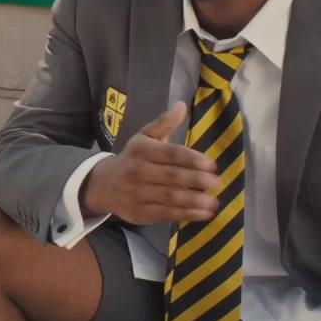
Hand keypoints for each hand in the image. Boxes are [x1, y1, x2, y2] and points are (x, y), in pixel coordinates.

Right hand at [79, 103, 221, 224]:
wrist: (103, 185)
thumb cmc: (132, 159)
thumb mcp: (144, 137)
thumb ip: (164, 123)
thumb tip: (181, 105)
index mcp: (142, 150)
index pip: (172, 154)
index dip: (193, 159)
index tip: (212, 165)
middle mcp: (139, 171)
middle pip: (173, 176)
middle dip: (197, 180)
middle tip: (217, 182)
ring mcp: (139, 194)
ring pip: (171, 197)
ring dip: (195, 200)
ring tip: (214, 202)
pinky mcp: (141, 213)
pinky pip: (167, 214)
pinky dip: (187, 214)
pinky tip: (203, 214)